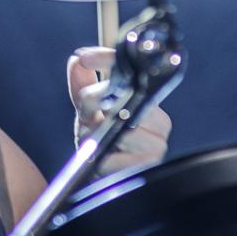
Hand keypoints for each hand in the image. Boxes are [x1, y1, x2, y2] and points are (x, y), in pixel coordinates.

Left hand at [68, 46, 172, 172]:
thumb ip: (82, 84)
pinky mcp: (149, 166)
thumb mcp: (89, 109)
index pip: (134, 71)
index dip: (108, 60)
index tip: (86, 57)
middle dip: (97, 105)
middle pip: (125, 100)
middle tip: (86, 116)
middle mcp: (160, 122)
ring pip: (121, 128)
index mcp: (150, 102)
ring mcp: (158, 145)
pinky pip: (117, 157)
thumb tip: (76, 60)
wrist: (106, 178)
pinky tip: (101, 161)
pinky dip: (102, 158)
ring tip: (94, 141)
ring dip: (98, 134)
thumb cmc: (101, 140)